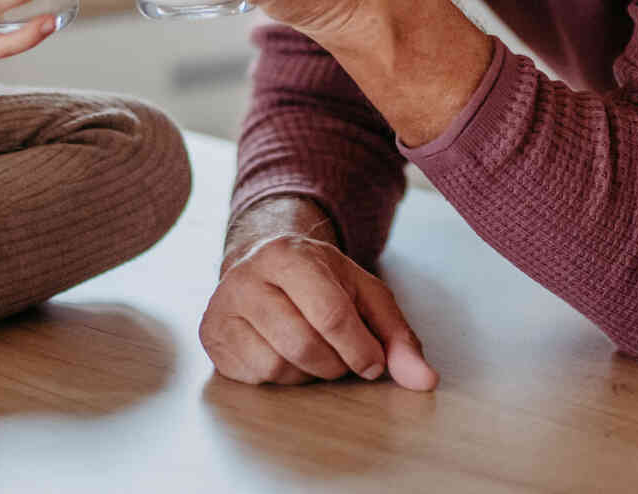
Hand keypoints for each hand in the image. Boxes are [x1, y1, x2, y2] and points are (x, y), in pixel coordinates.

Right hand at [199, 206, 436, 389]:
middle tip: (341, 357)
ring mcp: (223, 306)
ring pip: (277, 365)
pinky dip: (280, 378)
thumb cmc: (320, 284)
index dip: (359, 348)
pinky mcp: (212, 335)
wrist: (262, 267)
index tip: (374, 364)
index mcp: (289, 256)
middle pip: (303, 344)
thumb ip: (397, 336)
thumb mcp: (364, 296)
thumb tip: (425, 380)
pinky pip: (254, 377)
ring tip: (311, 351)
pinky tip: (284, 355)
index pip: (329, 313)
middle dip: (334, 363)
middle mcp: (247, 277)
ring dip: (307, 373)